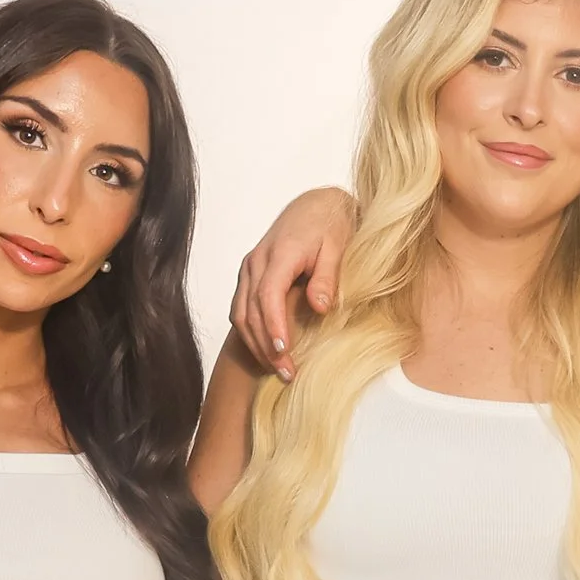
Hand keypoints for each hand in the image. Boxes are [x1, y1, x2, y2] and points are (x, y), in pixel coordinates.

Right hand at [228, 186, 358, 381]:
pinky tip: (268, 352)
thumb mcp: (338, 248)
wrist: (317, 205)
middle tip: (286, 374)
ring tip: (277, 371)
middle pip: (250, 311)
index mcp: (279, 254)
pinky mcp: (250, 276)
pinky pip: (242, 309)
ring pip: (240, 313)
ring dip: (256, 345)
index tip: (285, 352)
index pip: (268, 296)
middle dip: (266, 346)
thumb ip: (328, 278)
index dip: (274, 327)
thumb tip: (320, 308)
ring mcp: (249, 268)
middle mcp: (257, 262)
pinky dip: (251, 333)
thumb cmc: (331, 225)